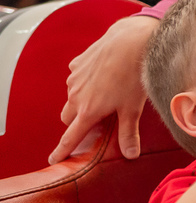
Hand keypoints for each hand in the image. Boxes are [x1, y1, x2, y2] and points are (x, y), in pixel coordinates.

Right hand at [53, 15, 159, 162]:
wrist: (131, 42)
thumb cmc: (134, 76)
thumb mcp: (133, 108)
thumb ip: (128, 133)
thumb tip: (130, 155)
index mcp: (88, 111)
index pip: (71, 137)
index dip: (63, 150)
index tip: (54, 160)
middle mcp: (76, 96)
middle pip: (68, 117)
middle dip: (76, 122)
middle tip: (94, 120)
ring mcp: (74, 78)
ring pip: (72, 96)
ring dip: (81, 99)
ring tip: (103, 94)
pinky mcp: (77, 63)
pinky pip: (76, 77)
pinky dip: (85, 80)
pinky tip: (103, 74)